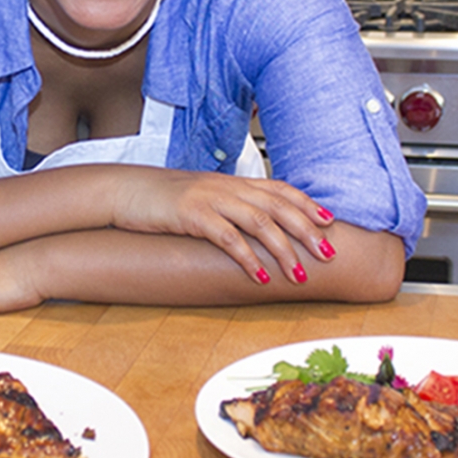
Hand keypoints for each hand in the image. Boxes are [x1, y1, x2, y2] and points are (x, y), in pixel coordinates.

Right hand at [111, 168, 336, 284]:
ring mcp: (211, 199)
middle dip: (306, 231)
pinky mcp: (192, 215)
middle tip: (328, 254)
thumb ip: (232, 206)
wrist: (128, 190)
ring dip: (283, 250)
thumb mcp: (206, 197)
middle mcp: (228, 187)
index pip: (280, 189)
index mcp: (233, 182)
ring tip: (299, 275)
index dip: (307, 204)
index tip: (330, 222)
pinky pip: (227, 237)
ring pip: (259, 222)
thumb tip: (259, 226)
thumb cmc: (166, 199)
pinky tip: (259, 276)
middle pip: (278, 206)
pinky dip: (247, 258)